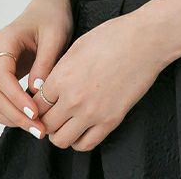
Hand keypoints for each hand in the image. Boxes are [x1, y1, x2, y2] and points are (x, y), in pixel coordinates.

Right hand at [0, 0, 75, 138]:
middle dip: (14, 115)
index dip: (16, 99)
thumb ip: (45, 64)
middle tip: (39, 129)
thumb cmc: (53, 16)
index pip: (1, 78)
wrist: (49, 6)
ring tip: (34, 127)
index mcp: (5, 41)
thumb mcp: (55, 36)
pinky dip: (7, 112)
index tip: (35, 113)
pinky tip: (29, 117)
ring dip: (8, 117)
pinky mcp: (1, 75)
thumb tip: (35, 94)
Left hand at [31, 9, 171, 150]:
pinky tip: (82, 128)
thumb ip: (61, 69)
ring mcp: (92, 112)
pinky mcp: (111, 120)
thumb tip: (52, 85)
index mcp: (62, 76)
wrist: (145, 40)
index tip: (42, 104)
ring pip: (61, 140)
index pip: (36, 104)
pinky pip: (85, 144)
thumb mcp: (78, 46)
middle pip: (45, 125)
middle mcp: (73, 98)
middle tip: (53, 114)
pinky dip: (79, 141)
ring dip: (61, 133)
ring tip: (67, 123)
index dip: (36, 105)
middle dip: (46, 121)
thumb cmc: (115, 36)